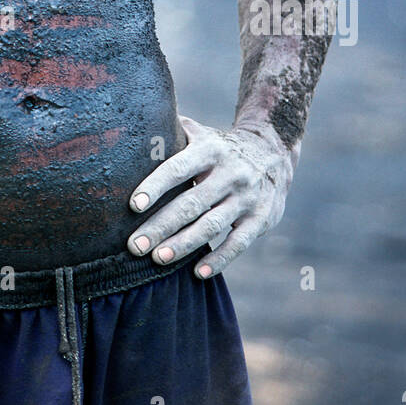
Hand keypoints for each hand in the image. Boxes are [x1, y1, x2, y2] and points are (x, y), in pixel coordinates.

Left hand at [127, 115, 297, 277]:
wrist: (272, 151)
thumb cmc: (219, 147)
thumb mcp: (200, 133)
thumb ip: (171, 133)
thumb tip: (133, 131)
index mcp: (208, 150)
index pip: (178, 168)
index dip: (156, 187)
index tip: (133, 206)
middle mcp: (228, 173)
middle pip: (191, 203)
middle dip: (161, 226)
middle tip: (135, 246)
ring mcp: (246, 197)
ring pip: (212, 225)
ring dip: (184, 244)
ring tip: (158, 259)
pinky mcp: (260, 218)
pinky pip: (238, 242)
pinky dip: (219, 259)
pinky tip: (197, 273)